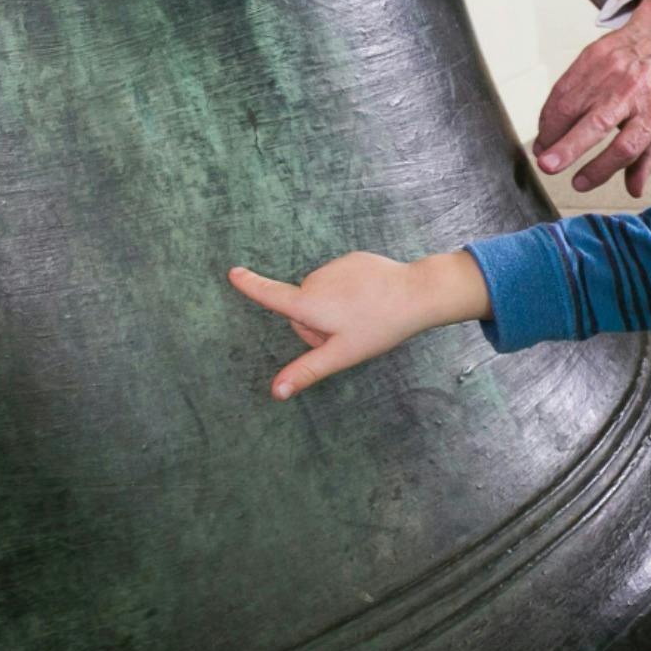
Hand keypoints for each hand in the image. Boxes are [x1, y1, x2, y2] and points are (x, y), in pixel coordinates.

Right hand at [228, 250, 486, 399]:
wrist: (417, 293)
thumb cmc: (378, 326)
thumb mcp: (341, 354)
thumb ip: (306, 370)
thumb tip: (275, 391)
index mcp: (309, 302)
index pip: (272, 295)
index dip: (251, 285)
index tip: (233, 272)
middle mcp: (317, 279)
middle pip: (302, 308)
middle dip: (316, 323)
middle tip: (347, 332)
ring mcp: (335, 266)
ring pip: (320, 294)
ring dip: (332, 307)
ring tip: (362, 315)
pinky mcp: (352, 259)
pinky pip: (338, 280)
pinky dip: (347, 292)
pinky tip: (369, 299)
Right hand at [534, 0, 650, 196]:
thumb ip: (648, 158)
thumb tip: (634, 191)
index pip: (625, 148)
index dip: (600, 169)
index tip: (579, 183)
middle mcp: (631, 93)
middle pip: (597, 124)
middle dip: (569, 147)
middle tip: (547, 166)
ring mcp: (610, 73)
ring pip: (572, 104)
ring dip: (551, 131)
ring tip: (541, 152)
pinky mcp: (592, 58)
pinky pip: (564, 87)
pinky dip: (549, 110)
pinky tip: (545, 127)